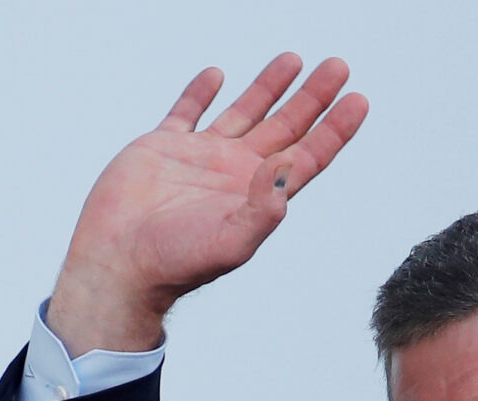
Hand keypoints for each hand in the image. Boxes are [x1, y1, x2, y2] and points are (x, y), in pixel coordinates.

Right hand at [47, 53, 368, 355]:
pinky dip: (200, 93)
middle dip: (313, 98)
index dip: (335, 129)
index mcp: (258, 195)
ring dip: (269, 86)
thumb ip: (265, 206)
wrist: (120, 264)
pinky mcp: (162, 148)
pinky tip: (217, 75)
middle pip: (285, 127)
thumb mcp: (233, 241)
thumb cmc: (177, 262)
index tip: (358, 100)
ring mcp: (200, 158)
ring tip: (294, 59)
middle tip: (338, 66)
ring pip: (244, 112)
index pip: (308, 156)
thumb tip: (292, 162)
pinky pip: (186, 112)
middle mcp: (235, 173)